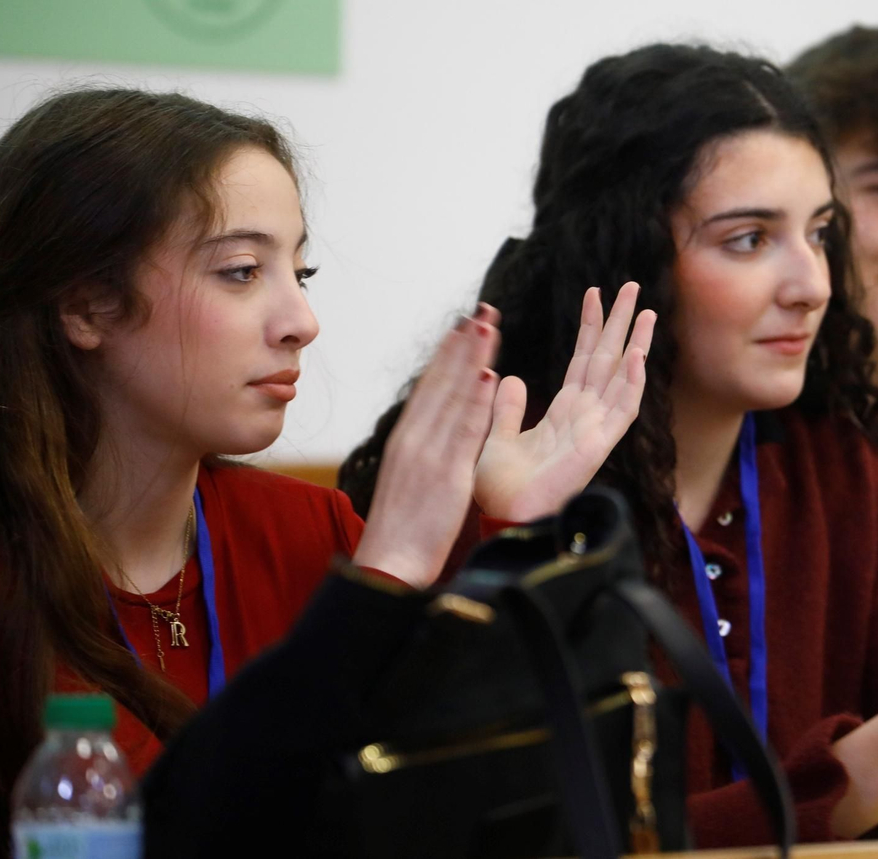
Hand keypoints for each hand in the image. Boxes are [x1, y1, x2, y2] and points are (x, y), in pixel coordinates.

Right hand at [352, 305, 501, 586]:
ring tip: (489, 327)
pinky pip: (463, 431)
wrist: (388, 566)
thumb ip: (427, 452)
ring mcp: (428, 453)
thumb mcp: (412, 479)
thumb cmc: (403, 529)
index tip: (463, 327)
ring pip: (453, 397)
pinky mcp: (444, 474)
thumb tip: (439, 433)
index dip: (448, 355)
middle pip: (441, 382)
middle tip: (482, 311)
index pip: (430, 388)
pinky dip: (475, 401)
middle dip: (463, 345)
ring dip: (472, 359)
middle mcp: (414, 439)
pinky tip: (488, 374)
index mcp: (407, 440)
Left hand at [472, 282, 654, 521]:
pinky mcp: (597, 447)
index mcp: (564, 413)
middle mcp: (584, 417)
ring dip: (636, 345)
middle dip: (621, 324)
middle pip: (608, 361)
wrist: (499, 515)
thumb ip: (506, 407)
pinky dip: (630, 385)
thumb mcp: (496, 434)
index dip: (590, 327)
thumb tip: (507, 377)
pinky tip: (637, 357)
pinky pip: (621, 412)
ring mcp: (595, 431)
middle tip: (633, 287)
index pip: (583, 360)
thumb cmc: (499, 487)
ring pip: (623, 380)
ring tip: (647, 312)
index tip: (594, 293)